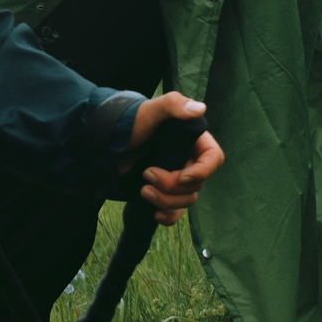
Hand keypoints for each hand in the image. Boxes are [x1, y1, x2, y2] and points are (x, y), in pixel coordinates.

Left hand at [127, 92, 225, 225]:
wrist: (108, 142)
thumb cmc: (131, 122)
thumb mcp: (150, 110)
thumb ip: (174, 104)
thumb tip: (200, 109)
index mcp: (193, 140)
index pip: (214, 158)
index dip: (203, 170)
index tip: (183, 175)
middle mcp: (188, 160)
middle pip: (197, 183)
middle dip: (172, 184)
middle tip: (147, 174)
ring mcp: (177, 178)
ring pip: (187, 199)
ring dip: (166, 200)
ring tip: (143, 190)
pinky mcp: (165, 193)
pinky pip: (176, 213)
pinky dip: (168, 216)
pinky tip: (154, 213)